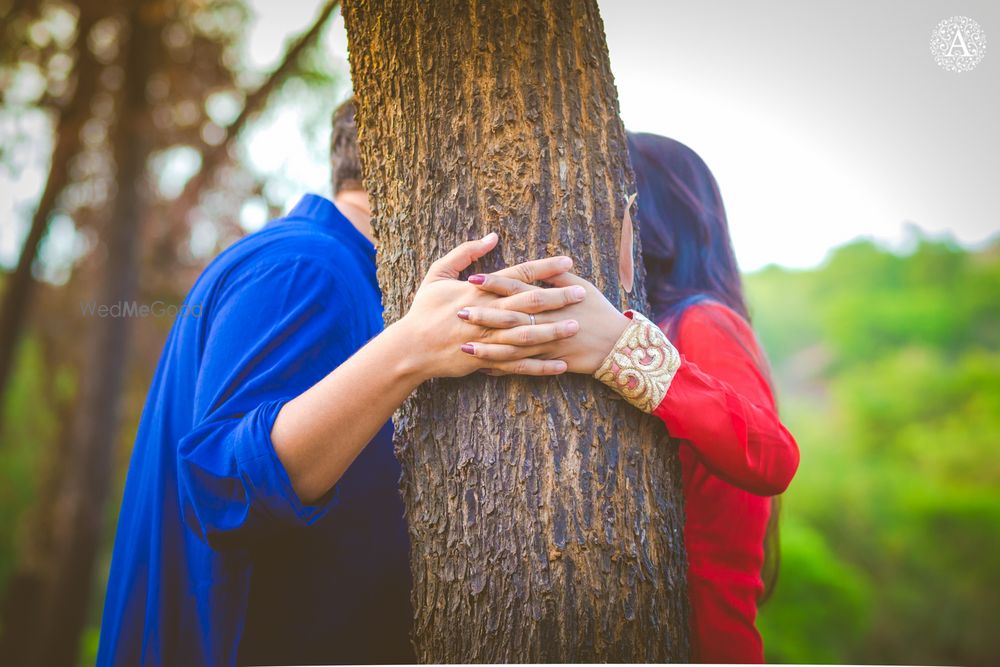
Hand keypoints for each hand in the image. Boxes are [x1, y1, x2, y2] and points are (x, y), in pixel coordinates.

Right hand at [395, 233, 588, 379]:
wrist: (411, 348)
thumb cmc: (424, 310)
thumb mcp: (438, 273)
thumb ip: (465, 253)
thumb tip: (492, 236)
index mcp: (478, 291)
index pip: (519, 275)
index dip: (545, 268)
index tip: (567, 262)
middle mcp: (487, 314)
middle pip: (530, 303)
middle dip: (559, 297)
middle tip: (582, 293)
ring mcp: (489, 340)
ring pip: (528, 335)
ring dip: (554, 330)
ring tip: (577, 325)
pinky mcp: (487, 362)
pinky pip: (519, 365)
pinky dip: (541, 366)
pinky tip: (561, 365)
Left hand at [463, 269, 630, 374]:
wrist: (617, 344)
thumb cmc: (599, 310)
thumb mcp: (582, 286)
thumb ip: (557, 275)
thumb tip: (540, 262)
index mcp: (550, 299)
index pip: (517, 287)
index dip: (494, 283)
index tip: (473, 279)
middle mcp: (545, 321)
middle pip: (509, 317)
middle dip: (482, 315)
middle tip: (457, 312)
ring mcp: (546, 344)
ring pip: (510, 346)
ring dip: (487, 347)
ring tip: (463, 346)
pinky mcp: (548, 362)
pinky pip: (521, 366)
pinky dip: (502, 367)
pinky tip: (482, 368)